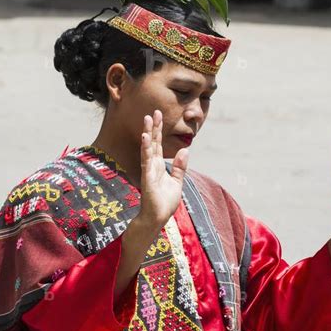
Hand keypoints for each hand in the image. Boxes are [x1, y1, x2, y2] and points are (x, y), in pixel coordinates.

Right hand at [139, 109, 188, 226]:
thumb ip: (180, 167)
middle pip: (153, 143)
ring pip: (148, 148)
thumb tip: (185, 150)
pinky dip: (146, 148)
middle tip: (153, 111)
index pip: (158, 145)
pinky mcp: (147, 178)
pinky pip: (146, 161)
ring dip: (147, 133)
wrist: (156, 219)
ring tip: (147, 118)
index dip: (158, 130)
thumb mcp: (177, 183)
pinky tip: (145, 137)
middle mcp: (152, 166)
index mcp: (158, 166)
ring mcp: (149, 171)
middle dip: (153, 127)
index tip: (159, 116)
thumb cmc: (164, 203)